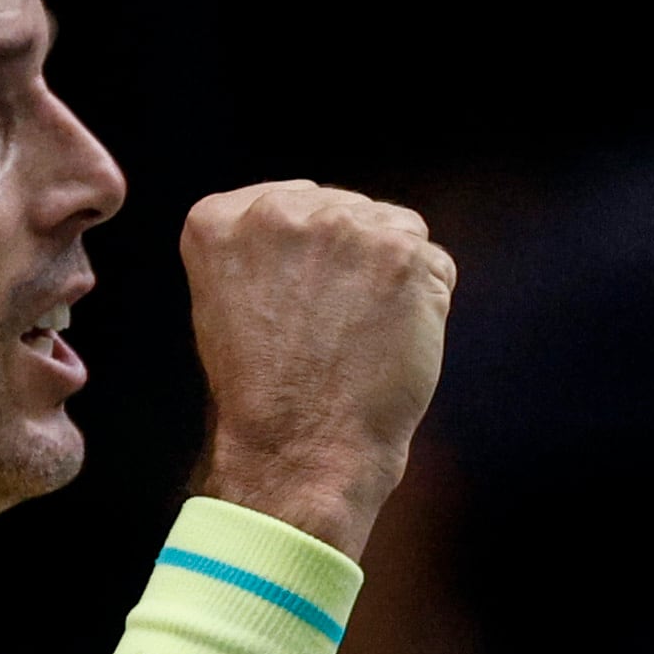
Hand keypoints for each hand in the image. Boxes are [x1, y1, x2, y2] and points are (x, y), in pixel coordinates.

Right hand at [179, 180, 453, 559]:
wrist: (298, 452)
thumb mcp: (227, 301)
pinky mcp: (401, 254)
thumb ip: (264, 247)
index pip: (294, 201)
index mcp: (218, 219)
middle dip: (353, 261)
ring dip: (392, 278)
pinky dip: (426, 304)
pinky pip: (434, 264)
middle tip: (332, 328)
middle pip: (347, 209)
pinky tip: (391, 343)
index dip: (311, 255)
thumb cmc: (264, 394)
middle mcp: (277, 211)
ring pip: (395, 230)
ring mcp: (342, 227)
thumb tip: (321, 218)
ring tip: (359, 337)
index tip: (301, 302)